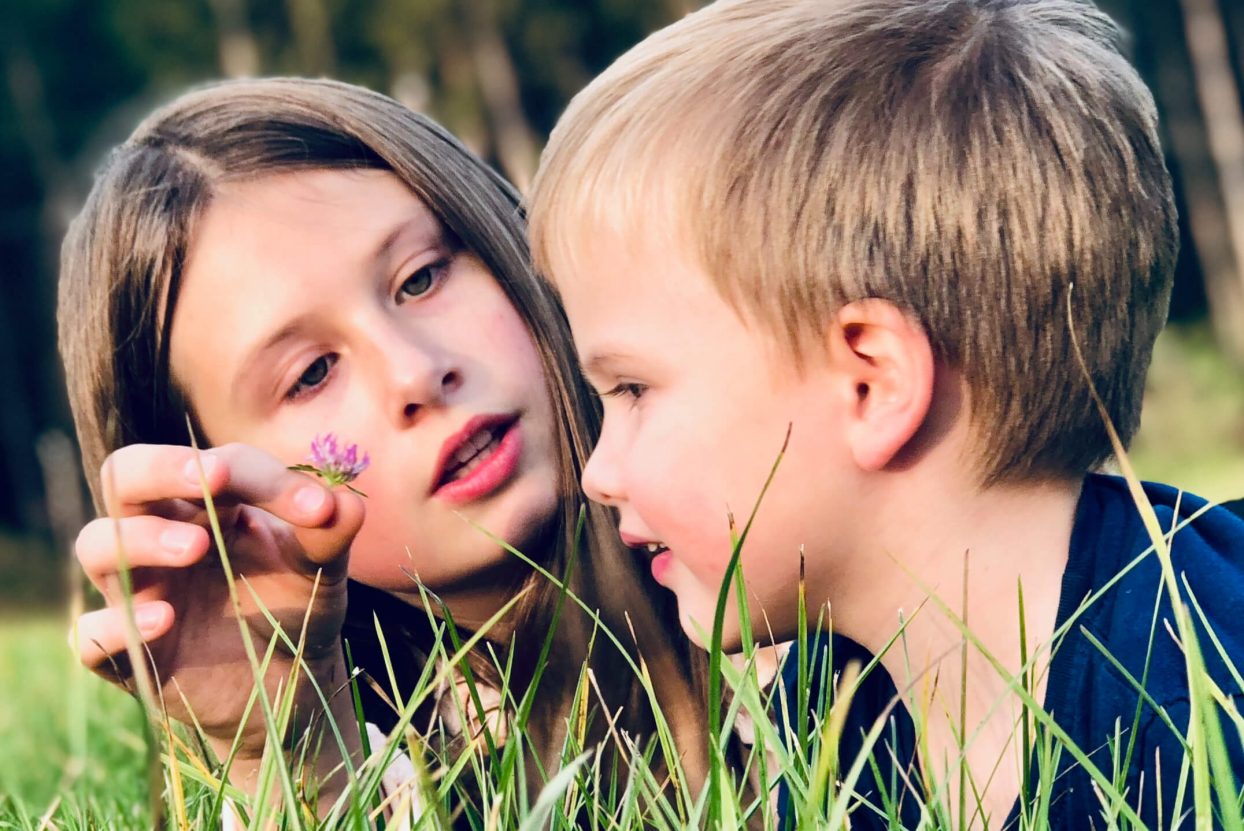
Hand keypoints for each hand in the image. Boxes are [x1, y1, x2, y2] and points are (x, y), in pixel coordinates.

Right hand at [73, 442, 365, 761]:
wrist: (288, 687)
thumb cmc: (295, 606)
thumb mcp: (322, 569)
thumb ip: (331, 535)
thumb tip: (347, 503)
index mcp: (209, 503)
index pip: (219, 465)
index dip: (264, 477)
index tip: (317, 508)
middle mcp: (160, 535)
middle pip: (126, 475)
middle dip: (164, 467)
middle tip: (212, 477)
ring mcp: (137, 592)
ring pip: (97, 544)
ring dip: (142, 538)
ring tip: (196, 547)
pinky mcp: (129, 654)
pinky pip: (91, 636)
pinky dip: (116, 626)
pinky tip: (163, 620)